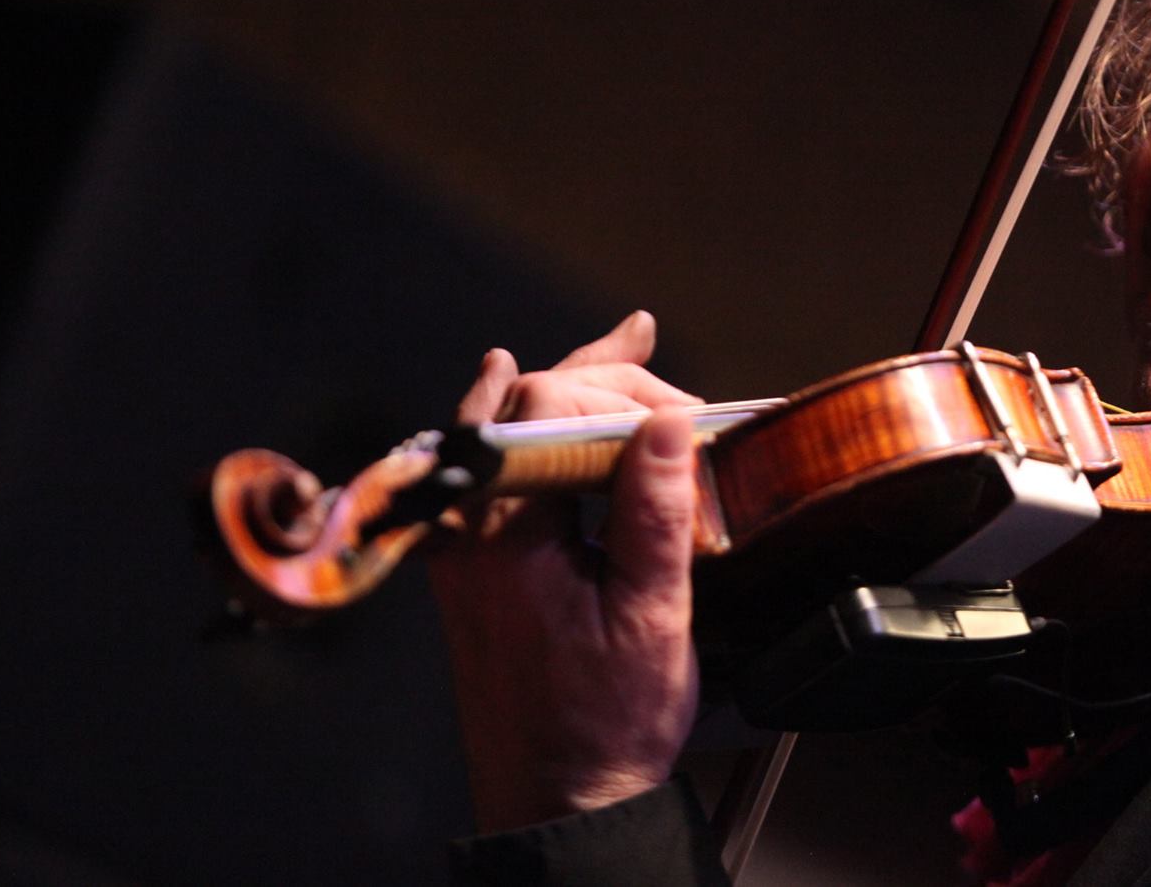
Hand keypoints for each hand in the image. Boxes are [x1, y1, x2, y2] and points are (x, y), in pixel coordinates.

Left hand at [428, 311, 705, 832]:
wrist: (555, 804)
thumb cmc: (600, 726)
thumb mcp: (650, 616)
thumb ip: (653, 512)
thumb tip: (665, 423)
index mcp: (503, 533)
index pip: (547, 404)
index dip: (622, 391)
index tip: (686, 419)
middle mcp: (467, 529)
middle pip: (522, 404)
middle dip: (606, 382)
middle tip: (676, 391)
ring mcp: (464, 547)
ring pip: (506, 430)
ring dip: (570, 387)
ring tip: (627, 346)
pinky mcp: (476, 568)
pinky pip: (498, 472)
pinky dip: (537, 431)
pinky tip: (552, 410)